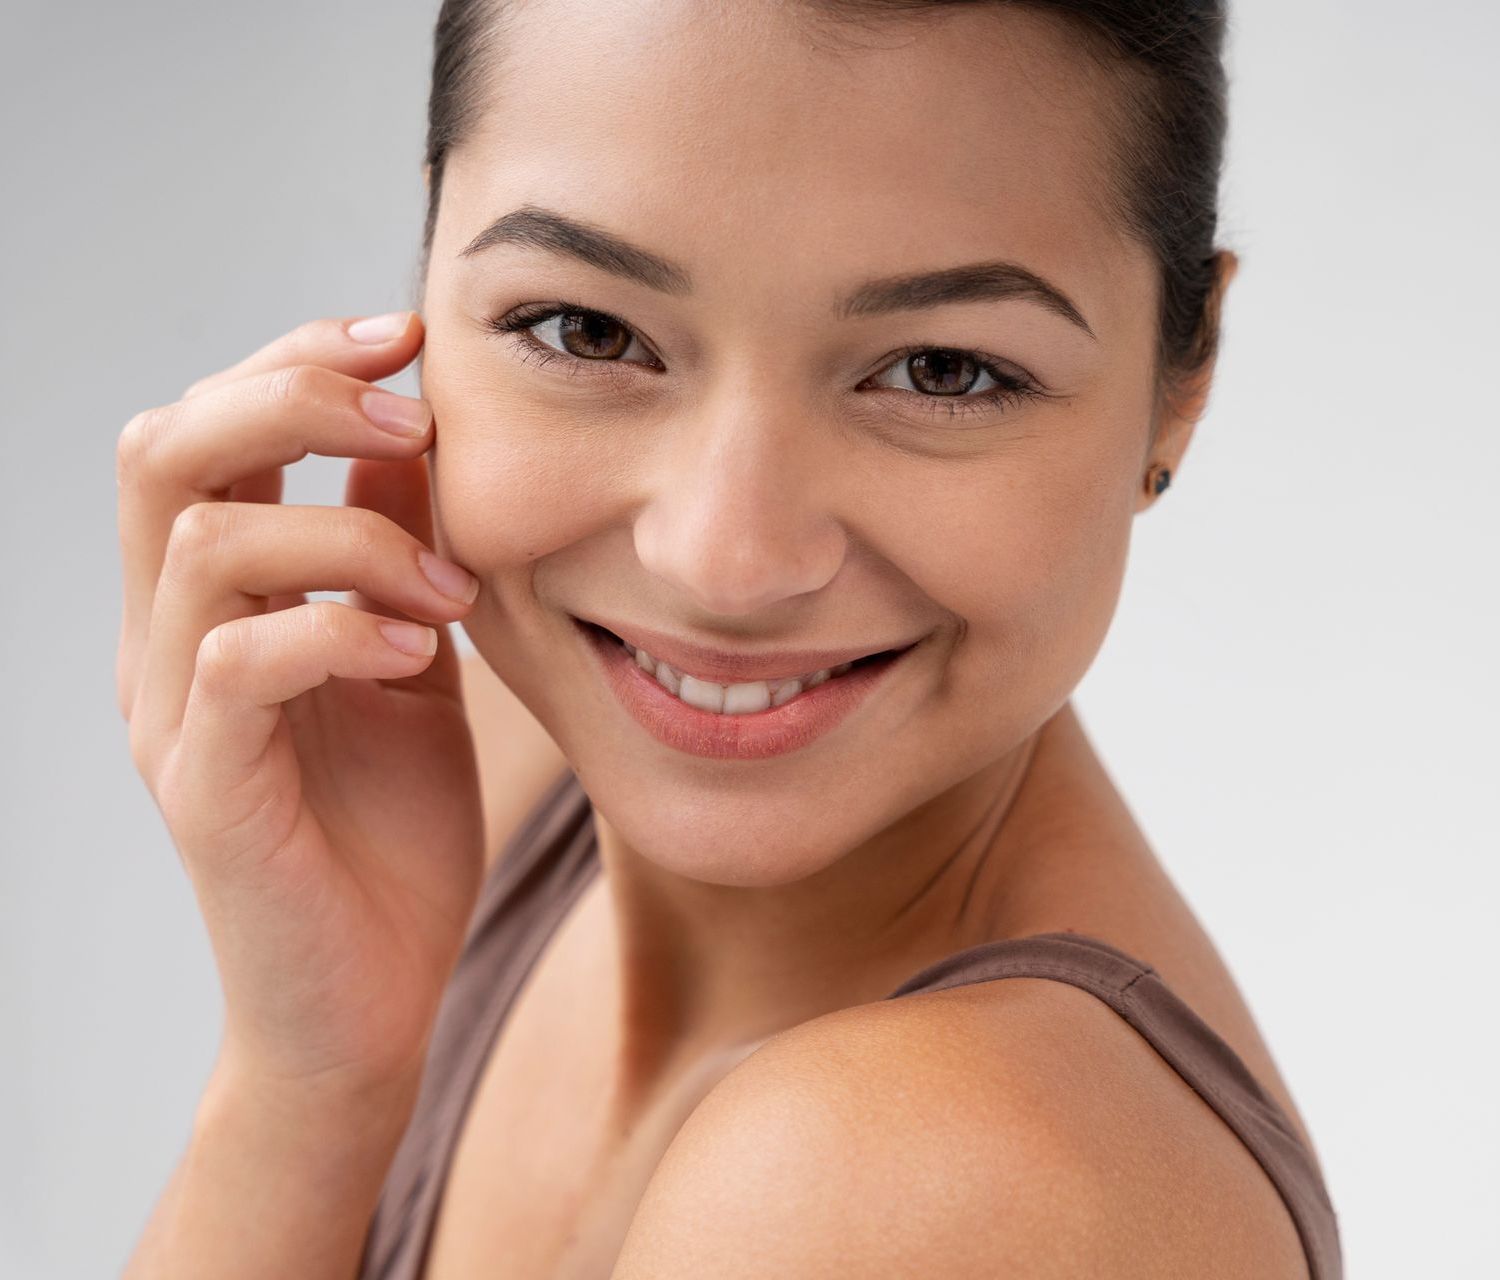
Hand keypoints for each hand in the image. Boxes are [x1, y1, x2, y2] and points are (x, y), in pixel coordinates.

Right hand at [116, 311, 485, 1095]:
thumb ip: (393, 553)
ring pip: (206, 542)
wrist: (370, 997)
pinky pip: (242, 663)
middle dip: (292, 394)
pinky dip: (341, 630)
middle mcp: (166, 643)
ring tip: (447, 587)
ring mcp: (173, 715)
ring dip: (351, 534)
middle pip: (166, 449)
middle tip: (414, 414)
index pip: (207, 428)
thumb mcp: (408, 661)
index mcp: (212, 601)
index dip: (295, 357)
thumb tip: (410, 432)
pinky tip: (419, 652)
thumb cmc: (391, 833)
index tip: (407, 336)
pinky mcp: (206, 790)